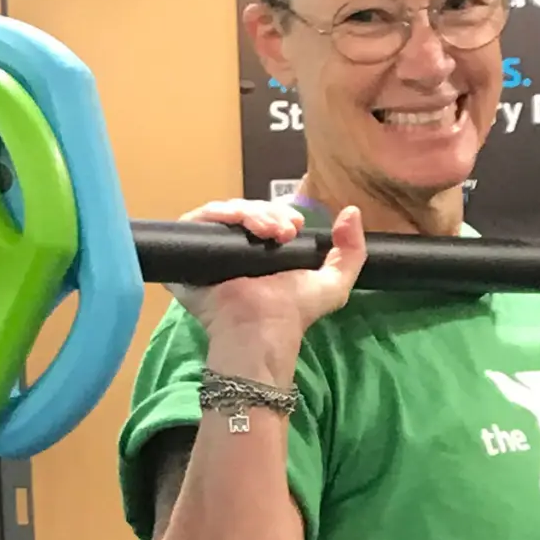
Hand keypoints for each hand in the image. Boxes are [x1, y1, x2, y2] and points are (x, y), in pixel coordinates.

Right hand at [172, 199, 367, 366]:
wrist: (263, 330)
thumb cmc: (293, 313)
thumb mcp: (334, 283)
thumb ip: (352, 251)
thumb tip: (352, 211)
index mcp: (262, 252)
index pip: (265, 216)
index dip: (280, 212)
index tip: (296, 225)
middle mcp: (234, 249)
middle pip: (246, 210)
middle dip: (268, 212)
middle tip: (284, 231)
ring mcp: (209, 250)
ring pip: (225, 211)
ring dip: (250, 213)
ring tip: (269, 232)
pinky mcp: (187, 251)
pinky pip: (198, 219)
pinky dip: (220, 214)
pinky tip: (241, 224)